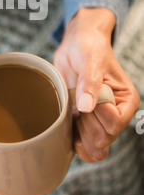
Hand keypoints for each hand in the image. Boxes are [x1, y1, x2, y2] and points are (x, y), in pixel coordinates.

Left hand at [53, 8, 138, 162]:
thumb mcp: (90, 60)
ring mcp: (100, 121)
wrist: (76, 46)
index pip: (115, 123)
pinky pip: (84, 147)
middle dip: (87, 123)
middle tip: (78, 102)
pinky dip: (75, 142)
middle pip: (104, 139)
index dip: (98, 113)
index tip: (88, 95)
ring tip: (74, 113)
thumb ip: (89, 83)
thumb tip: (86, 108)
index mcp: (125, 100)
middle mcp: (116, 114)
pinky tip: (68, 128)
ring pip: (95, 147)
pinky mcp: (85, 123)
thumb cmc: (88, 48)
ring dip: (80, 134)